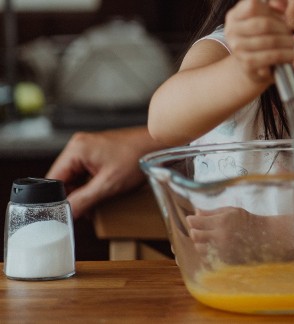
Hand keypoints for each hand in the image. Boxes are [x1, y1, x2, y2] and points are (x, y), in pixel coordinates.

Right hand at [46, 127, 165, 218]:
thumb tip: (66, 214)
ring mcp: (89, 148)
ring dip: (84, 193)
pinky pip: (87, 173)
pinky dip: (92, 186)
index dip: (58, 200)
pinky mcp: (99, 153)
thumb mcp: (108, 185)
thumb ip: (84, 201)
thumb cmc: (138, 158)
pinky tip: (103, 195)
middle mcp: (79, 146)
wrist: (160, 145)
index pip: (54, 180)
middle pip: (64, 179)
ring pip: (76, 178)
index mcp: (76, 149)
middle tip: (85, 212)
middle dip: (73, 197)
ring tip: (97, 204)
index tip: (64, 215)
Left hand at [186, 206, 293, 263]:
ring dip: (200, 243)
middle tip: (199, 229)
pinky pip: (207, 259)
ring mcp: (223, 251)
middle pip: (195, 236)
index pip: (196, 222)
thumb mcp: (232, 211)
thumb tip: (196, 212)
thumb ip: (212, 212)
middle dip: (194, 231)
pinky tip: (213, 248)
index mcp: (222, 222)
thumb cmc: (248, 221)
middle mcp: (221, 237)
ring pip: (199, 248)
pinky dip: (207, 254)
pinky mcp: (225, 261)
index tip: (192, 219)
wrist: (265, 238)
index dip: (191, 220)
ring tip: (209, 239)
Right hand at [224, 0, 292, 82]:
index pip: (253, 5)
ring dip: (286, 43)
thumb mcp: (266, 18)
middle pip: (265, 24)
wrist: (253, 67)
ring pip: (270, 41)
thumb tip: (281, 4)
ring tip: (291, 44)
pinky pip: (270, 57)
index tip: (281, 15)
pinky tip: (289, 55)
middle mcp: (232, 31)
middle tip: (290, 33)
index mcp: (234, 16)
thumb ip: (274, 6)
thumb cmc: (262, 38)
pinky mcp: (247, 64)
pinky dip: (284, 55)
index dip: (271, 10)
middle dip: (283, 28)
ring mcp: (237, 48)